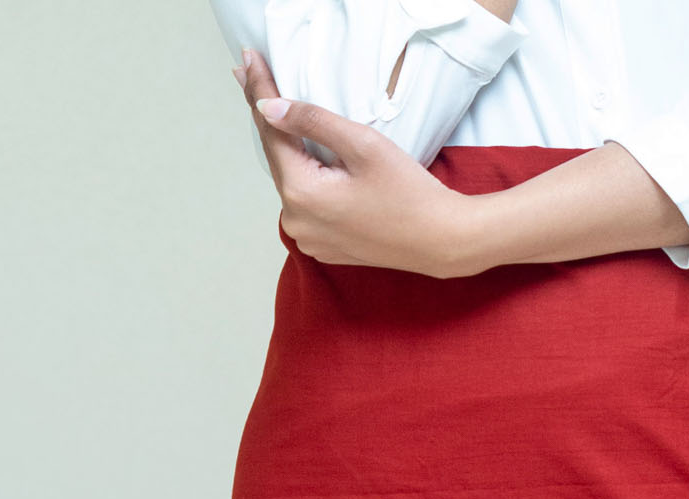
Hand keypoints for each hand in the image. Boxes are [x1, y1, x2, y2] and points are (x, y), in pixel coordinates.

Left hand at [236, 51, 477, 277]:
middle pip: (277, 157)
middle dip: (268, 117)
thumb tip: (268, 107)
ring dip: (286, 147)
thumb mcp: (363, 145)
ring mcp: (307, 238)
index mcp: (303, 193)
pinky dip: (302, 177)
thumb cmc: (409, 193)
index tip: (247, 62)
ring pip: (290, 180)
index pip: (271, 131)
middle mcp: (296, 221)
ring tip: (275, 112)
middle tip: (251, 76)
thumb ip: (312, 122)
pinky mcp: (322, 246)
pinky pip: (303, 203)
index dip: (259, 92)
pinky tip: (305, 156)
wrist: (440, 241)